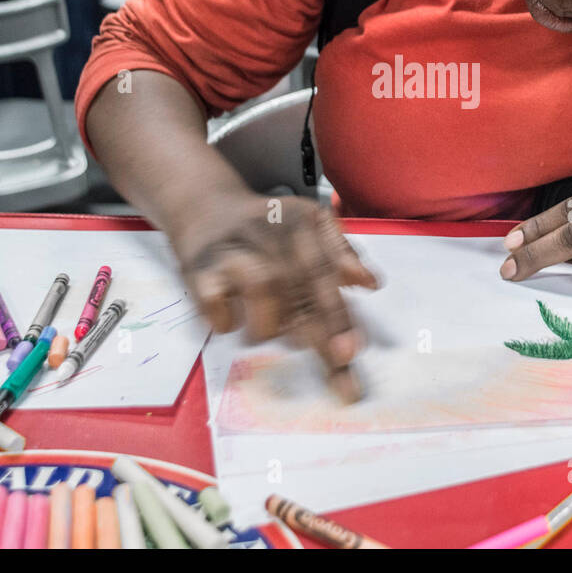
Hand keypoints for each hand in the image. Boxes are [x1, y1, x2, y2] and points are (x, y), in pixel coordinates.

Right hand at [170, 191, 379, 401]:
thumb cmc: (268, 228)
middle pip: (299, 290)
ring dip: (270, 325)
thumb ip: (341, 254)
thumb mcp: (310, 225)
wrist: (205, 206)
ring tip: (270, 328)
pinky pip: (218, 305)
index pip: (325, 274)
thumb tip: (372, 283)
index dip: (339, 314)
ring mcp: (234, 251)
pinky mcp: (200, 269)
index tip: (354, 351)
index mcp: (302, 224)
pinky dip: (227, 320)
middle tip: (336, 366)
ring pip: (262, 293)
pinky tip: (232, 318)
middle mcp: (269, 235)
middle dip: (320, 335)